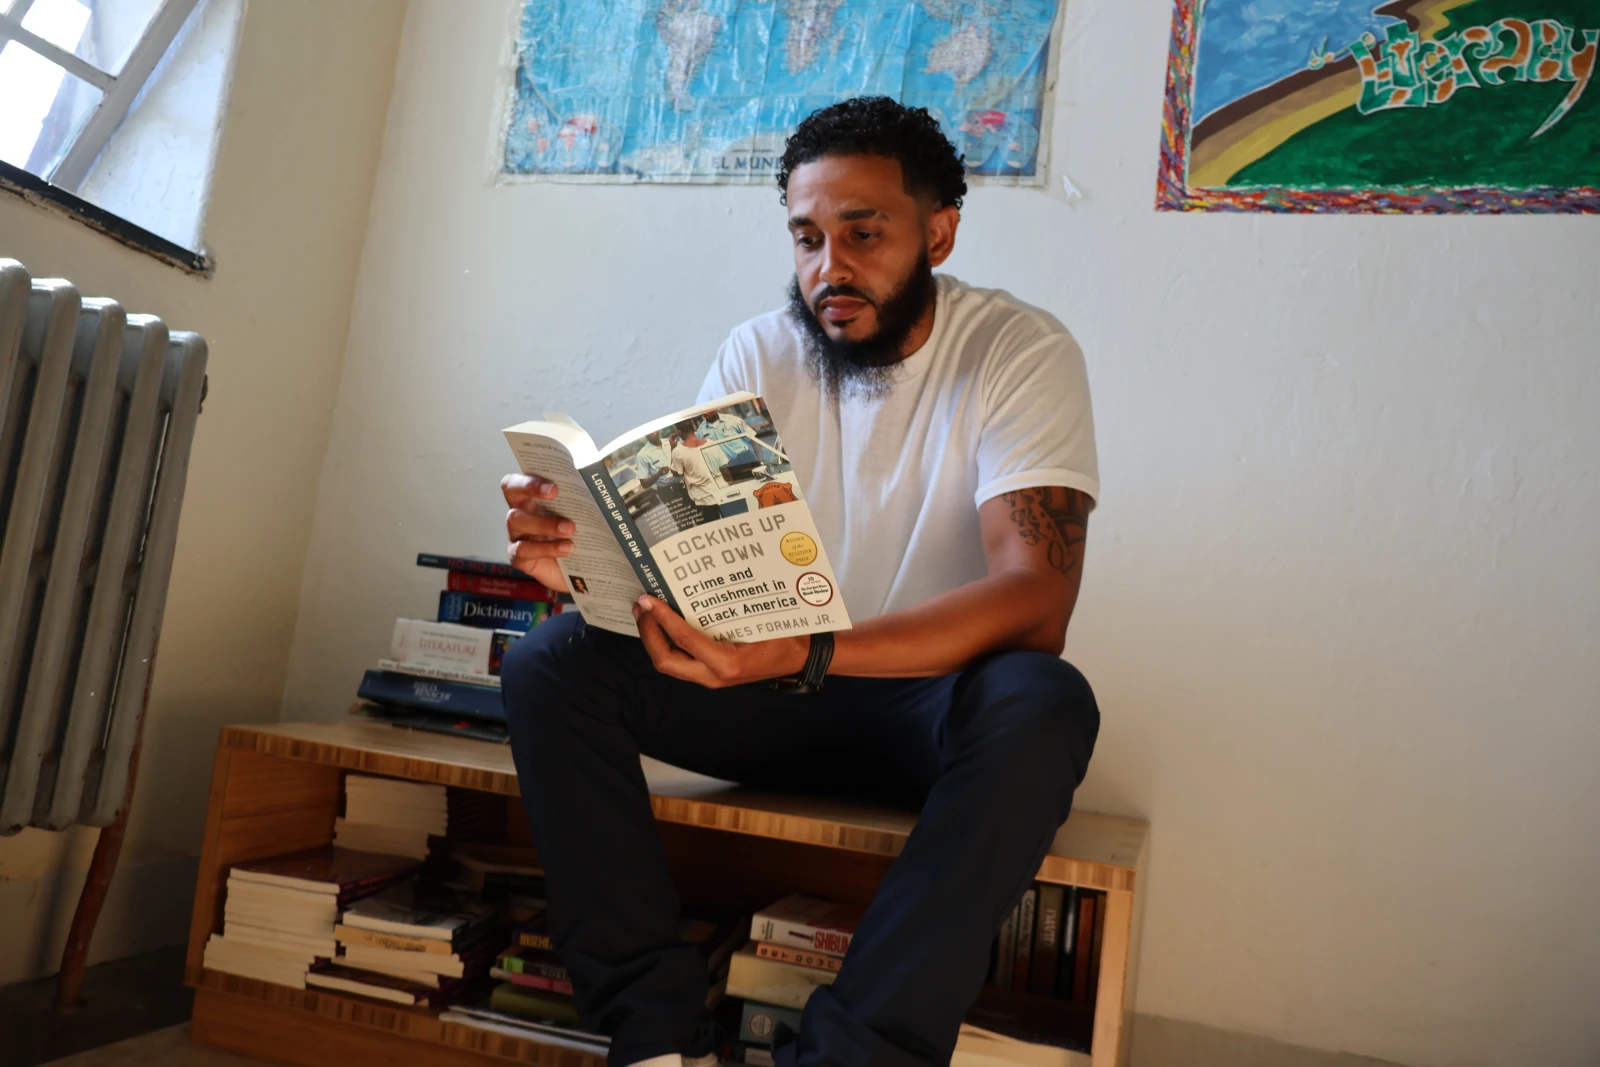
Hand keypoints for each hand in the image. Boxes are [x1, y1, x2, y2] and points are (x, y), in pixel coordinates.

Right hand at [502, 473, 572, 591]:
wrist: (580, 572)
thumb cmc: (579, 538)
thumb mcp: (582, 516)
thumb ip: (581, 500)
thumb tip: (594, 485)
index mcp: (532, 498)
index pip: (520, 479)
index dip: (530, 478)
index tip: (554, 485)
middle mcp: (520, 512)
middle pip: (511, 492)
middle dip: (530, 487)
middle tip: (555, 492)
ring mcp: (516, 535)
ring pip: (517, 520)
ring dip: (544, 522)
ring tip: (571, 528)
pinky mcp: (519, 557)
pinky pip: (524, 550)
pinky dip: (547, 548)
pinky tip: (567, 548)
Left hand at [633, 596, 808, 688]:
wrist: (803, 657)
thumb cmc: (786, 636)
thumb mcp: (760, 620)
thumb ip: (728, 611)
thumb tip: (697, 586)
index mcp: (726, 663)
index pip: (683, 640)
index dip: (662, 619)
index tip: (649, 599)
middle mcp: (714, 676)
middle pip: (665, 661)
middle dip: (648, 634)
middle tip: (641, 607)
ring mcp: (711, 678)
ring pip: (670, 663)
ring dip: (654, 638)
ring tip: (646, 612)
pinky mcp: (711, 674)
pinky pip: (681, 661)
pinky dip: (668, 642)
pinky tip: (665, 624)